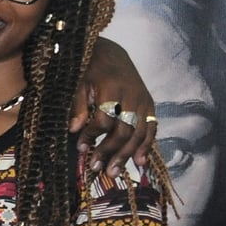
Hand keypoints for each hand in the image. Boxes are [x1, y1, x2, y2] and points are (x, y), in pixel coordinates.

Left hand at [72, 37, 157, 172]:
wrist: (110, 53)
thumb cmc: (89, 68)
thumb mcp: (78, 81)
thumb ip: (78, 105)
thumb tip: (74, 129)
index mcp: (112, 86)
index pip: (105, 117)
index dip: (92, 134)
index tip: (79, 147)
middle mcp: (133, 95)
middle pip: (125, 129)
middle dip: (110, 150)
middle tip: (96, 167)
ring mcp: (144, 101)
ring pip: (139, 132)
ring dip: (126, 155)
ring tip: (113, 172)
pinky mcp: (150, 105)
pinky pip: (151, 128)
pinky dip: (146, 146)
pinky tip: (139, 163)